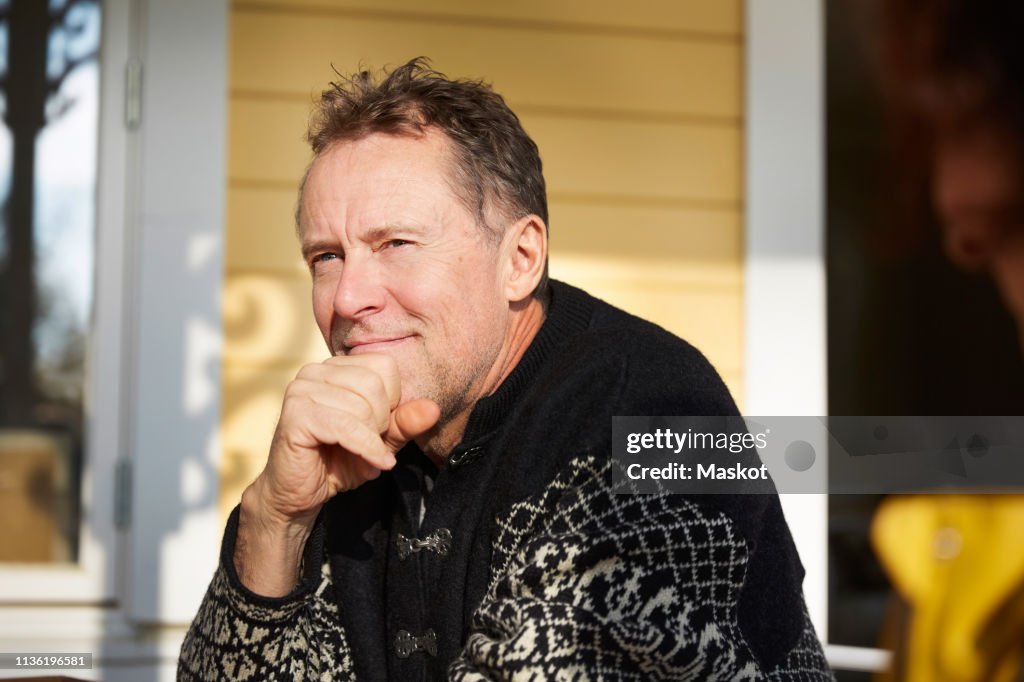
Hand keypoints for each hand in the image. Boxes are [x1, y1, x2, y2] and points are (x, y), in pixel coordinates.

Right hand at [236, 354, 439, 594]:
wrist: (298, 496)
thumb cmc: (338, 462)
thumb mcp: (381, 440)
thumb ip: (405, 422)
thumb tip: (433, 409)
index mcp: (335, 368)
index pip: (385, 366)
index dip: (392, 401)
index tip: (379, 426)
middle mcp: (315, 371)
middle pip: (374, 385)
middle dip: (381, 421)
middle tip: (369, 444)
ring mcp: (301, 390)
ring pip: (361, 406)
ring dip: (370, 438)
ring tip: (359, 453)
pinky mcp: (296, 414)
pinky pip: (346, 426)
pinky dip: (366, 448)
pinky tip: (372, 464)